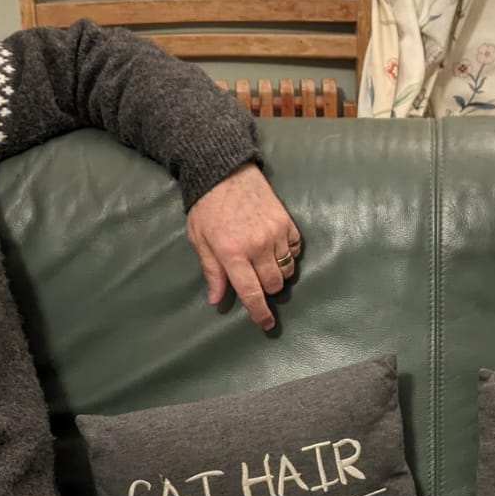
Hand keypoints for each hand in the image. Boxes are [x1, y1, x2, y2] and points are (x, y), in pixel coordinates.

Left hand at [184, 162, 301, 330]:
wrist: (224, 171)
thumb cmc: (206, 207)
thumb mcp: (200, 240)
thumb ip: (211, 271)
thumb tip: (216, 299)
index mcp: (232, 253)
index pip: (251, 292)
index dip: (260, 313)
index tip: (266, 324)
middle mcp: (257, 246)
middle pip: (274, 284)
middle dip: (267, 289)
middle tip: (257, 280)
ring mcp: (275, 233)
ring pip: (287, 269)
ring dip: (278, 273)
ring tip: (265, 263)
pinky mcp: (286, 222)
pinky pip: (295, 250)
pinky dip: (288, 254)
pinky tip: (275, 247)